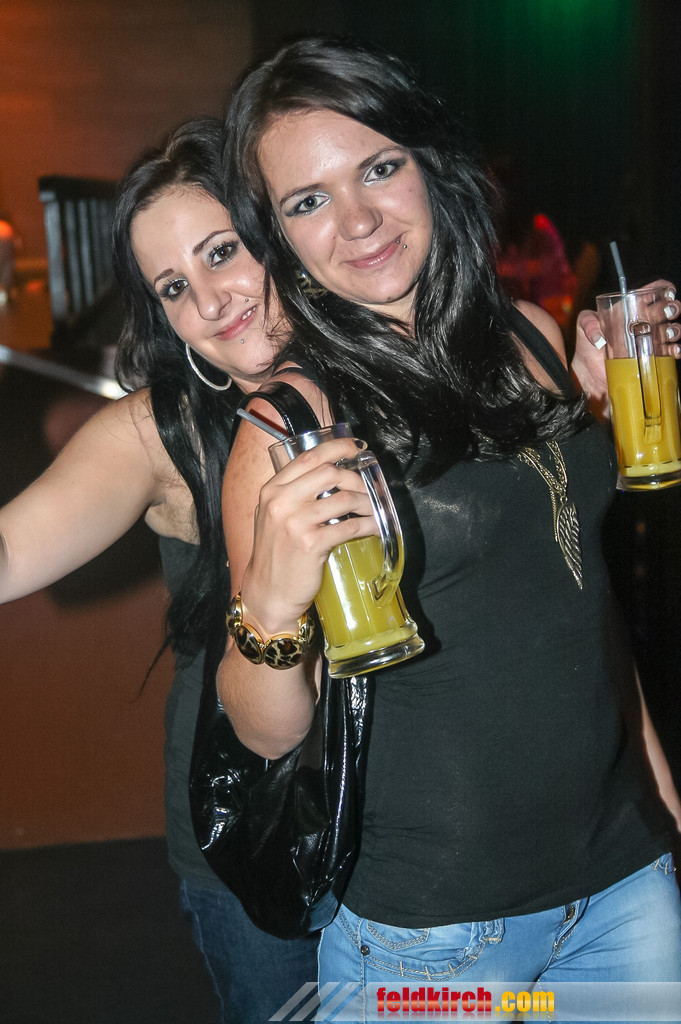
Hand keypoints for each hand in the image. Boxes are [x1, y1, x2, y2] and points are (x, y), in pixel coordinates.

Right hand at [242, 437, 378, 633]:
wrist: (268, 592)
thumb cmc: (276, 555)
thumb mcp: (273, 516)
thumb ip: (294, 494)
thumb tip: (331, 474)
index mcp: (272, 490)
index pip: (309, 457)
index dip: (337, 447)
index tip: (357, 448)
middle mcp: (280, 502)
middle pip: (329, 473)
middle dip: (355, 478)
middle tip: (368, 488)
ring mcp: (295, 523)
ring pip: (343, 499)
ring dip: (366, 503)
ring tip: (374, 510)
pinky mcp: (311, 544)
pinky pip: (349, 526)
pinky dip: (367, 525)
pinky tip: (374, 527)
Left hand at [572, 280, 679, 420]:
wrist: (589, 375)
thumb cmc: (587, 346)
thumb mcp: (583, 327)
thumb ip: (588, 323)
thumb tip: (598, 337)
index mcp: (630, 309)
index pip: (651, 293)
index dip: (663, 288)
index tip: (667, 293)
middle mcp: (644, 322)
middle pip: (667, 309)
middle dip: (672, 308)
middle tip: (666, 313)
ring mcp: (650, 340)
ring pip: (672, 329)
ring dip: (674, 329)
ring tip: (667, 334)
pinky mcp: (652, 358)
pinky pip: (670, 352)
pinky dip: (675, 350)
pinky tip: (673, 350)